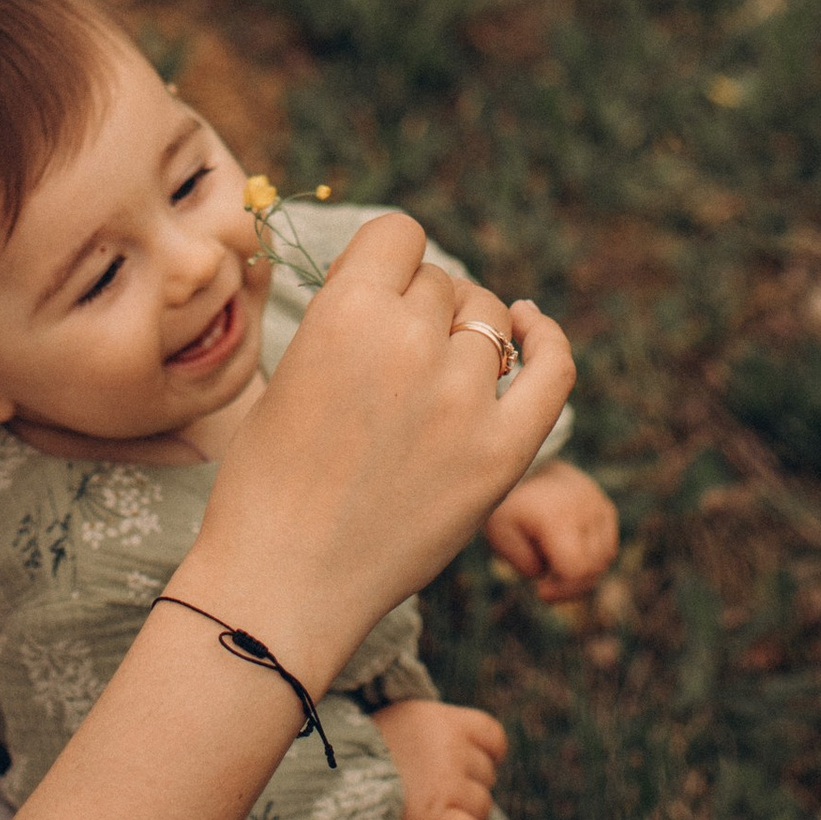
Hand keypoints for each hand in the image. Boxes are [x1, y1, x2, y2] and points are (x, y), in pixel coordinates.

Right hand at [180, 214, 573, 695]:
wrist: (283, 584)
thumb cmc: (269, 480)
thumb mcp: (290, 368)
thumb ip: (348, 317)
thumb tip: (399, 283)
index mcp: (346, 311)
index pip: (398, 235)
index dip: (388, 262)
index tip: (376, 294)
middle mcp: (409, 342)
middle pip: (441, 282)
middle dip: (419, 310)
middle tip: (387, 367)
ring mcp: (463, 399)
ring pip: (487, 321)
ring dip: (463, 337)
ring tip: (428, 383)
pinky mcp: (502, 453)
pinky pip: (551, 369)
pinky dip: (546, 339)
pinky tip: (528, 325)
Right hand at [373, 698, 506, 819]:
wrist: (339, 768)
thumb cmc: (369, 743)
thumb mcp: (407, 717)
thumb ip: (438, 729)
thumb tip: (462, 747)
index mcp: (447, 721)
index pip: (492, 736)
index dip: (491, 753)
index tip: (480, 762)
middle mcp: (453, 750)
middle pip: (486, 775)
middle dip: (471, 785)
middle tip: (442, 790)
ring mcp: (447, 786)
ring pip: (482, 806)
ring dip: (469, 813)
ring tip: (444, 813)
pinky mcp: (436, 819)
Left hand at [484, 460, 619, 602]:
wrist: (522, 466)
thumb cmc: (508, 504)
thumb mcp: (500, 535)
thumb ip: (523, 564)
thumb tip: (546, 574)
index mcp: (558, 517)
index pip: (577, 570)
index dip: (562, 590)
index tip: (540, 590)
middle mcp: (585, 509)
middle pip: (593, 569)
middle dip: (570, 585)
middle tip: (547, 584)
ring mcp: (599, 505)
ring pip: (604, 559)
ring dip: (583, 571)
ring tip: (556, 565)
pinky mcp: (605, 506)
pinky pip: (608, 546)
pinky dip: (593, 557)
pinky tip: (570, 552)